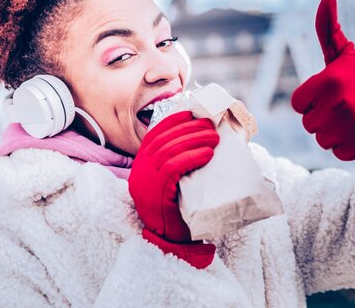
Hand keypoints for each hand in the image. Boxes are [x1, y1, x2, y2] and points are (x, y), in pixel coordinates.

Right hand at [129, 111, 218, 268]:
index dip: (173, 120)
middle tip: (211, 126)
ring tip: (214, 138)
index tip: (191, 113)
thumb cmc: (176, 209)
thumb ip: (176, 162)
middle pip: (165, 139)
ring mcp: (145, 179)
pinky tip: (207, 154)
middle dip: (190, 128)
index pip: (155, 134)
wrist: (168, 241)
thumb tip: (200, 140)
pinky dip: (192, 157)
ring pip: (170, 150)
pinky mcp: (155, 191)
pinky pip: (174, 167)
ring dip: (195, 140)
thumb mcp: (171, 182)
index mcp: (141, 163)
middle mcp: (140, 169)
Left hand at [290, 0, 354, 160]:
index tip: (327, 94)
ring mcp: (353, 125)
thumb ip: (327, 29)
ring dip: (333, 133)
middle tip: (342, 107)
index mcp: (329, 80)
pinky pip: (339, 152)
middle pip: (308, 124)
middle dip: (321, 117)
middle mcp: (340, 102)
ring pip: (322, 140)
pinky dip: (348, 147)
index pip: (297, 104)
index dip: (310, 100)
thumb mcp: (343, 54)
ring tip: (351, 119)